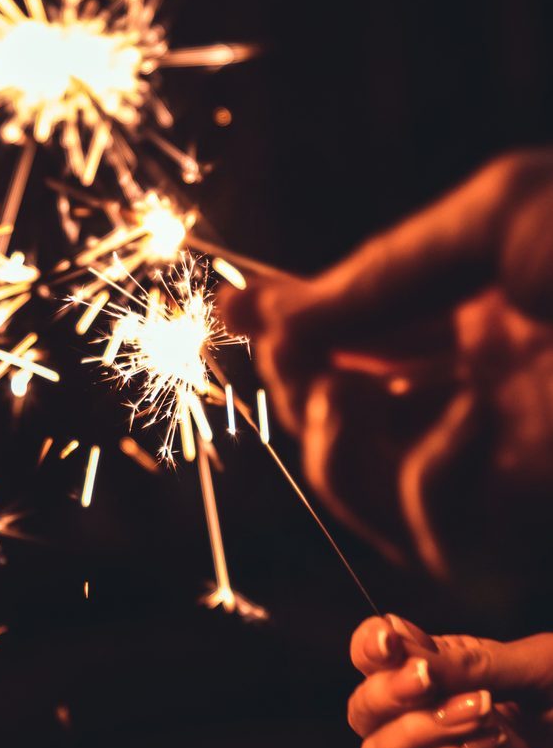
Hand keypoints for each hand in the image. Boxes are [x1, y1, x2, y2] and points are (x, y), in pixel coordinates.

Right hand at [221, 152, 552, 584]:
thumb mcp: (495, 220)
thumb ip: (377, 274)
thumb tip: (272, 321)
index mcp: (480, 329)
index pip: (359, 349)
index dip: (288, 335)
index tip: (225, 307)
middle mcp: (484, 404)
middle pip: (344, 436)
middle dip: (294, 397)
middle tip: (286, 354)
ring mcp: (510, 470)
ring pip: (370, 501)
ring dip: (333, 447)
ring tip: (347, 386)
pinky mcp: (529, 522)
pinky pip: (437, 527)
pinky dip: (430, 472)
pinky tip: (475, 408)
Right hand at [349, 613, 552, 747]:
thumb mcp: (541, 667)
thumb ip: (472, 661)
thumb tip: (401, 645)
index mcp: (446, 680)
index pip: (374, 659)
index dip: (369, 648)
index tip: (391, 642)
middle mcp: (434, 727)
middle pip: (363, 710)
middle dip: (387, 692)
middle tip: (430, 679)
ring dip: (416, 731)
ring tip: (480, 716)